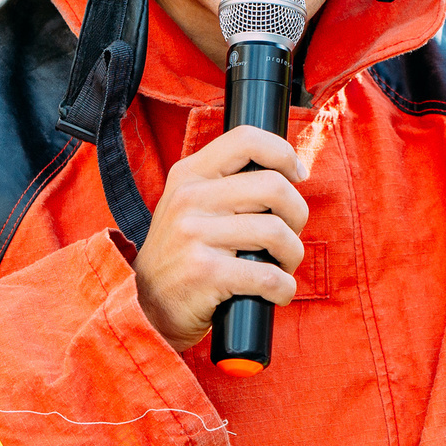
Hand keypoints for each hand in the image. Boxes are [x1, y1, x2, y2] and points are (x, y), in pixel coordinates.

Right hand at [134, 124, 309, 350]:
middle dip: (297, 215)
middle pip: (274, 187)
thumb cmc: (184, 255)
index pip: (245, 139)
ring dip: (292, 255)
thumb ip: (227, 184)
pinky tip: (276, 292)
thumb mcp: (190, 206)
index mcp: (189, 175)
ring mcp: (194, 235)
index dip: (284, 154)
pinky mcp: (205, 273)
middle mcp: (189, 199)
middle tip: (288, 236)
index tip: (297, 176)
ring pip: (277, 232)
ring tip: (281, 266)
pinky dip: (284, 288)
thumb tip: (288, 172)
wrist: (148, 307)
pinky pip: (268, 275)